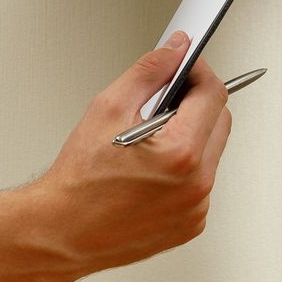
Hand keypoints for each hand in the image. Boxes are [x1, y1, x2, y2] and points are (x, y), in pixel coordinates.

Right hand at [31, 32, 231, 281]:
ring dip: (192, 135)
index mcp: (181, 153)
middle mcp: (196, 184)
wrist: (61, 231)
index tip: (185, 65)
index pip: (214, 94)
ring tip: (153, 136)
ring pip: (212, 152)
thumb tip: (175, 51)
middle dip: (197, 102)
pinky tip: (155, 166)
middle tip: (166, 97)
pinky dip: (186, 167)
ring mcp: (196, 208)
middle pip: (220, 121)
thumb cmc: (78, 180)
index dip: (198, 71)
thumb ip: (149, 72)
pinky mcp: (191, 223)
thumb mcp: (109, 108)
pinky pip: (201, 181)